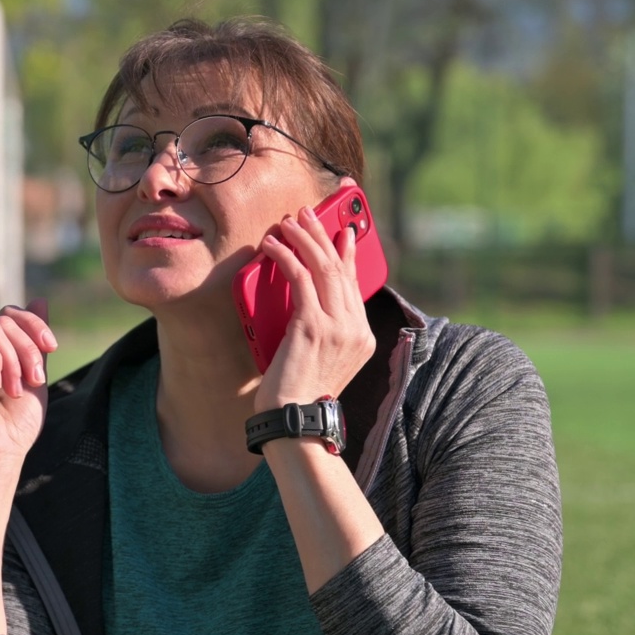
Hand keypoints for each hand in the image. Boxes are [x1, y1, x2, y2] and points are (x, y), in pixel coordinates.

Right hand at [0, 299, 57, 470]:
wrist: (0, 453)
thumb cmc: (17, 423)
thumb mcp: (35, 374)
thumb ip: (34, 340)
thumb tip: (39, 300)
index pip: (9, 316)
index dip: (33, 324)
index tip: (52, 346)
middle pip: (3, 321)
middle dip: (26, 348)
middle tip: (33, 380)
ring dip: (12, 359)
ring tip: (14, 389)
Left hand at [254, 206, 375, 411]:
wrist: (294, 421)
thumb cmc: (296, 395)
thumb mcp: (319, 359)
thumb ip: (322, 329)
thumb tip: (303, 298)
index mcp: (362, 337)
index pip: (354, 284)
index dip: (348, 253)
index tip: (342, 231)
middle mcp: (355, 329)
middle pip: (341, 268)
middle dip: (323, 234)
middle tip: (307, 213)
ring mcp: (338, 327)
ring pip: (324, 267)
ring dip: (304, 238)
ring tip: (288, 222)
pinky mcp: (313, 327)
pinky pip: (301, 279)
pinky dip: (286, 257)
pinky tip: (272, 246)